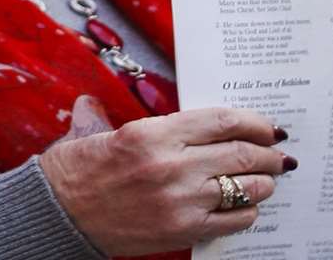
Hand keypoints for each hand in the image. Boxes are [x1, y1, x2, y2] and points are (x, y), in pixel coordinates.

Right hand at [41, 106, 292, 256]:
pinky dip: (247, 211)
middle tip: (276, 153)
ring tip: (265, 179)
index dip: (253, 122)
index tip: (266, 125)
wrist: (57, 217)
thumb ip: (104, 114)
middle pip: (242, 154)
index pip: (221, 121)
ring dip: (263, 182)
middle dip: (267, 153)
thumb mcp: (91, 133)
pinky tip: (243, 205)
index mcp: (151, 134)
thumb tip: (93, 101)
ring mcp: (181, 202)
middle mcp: (171, 166)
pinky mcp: (184, 231)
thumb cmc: (72, 173)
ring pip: (246, 188)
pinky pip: (235, 220)